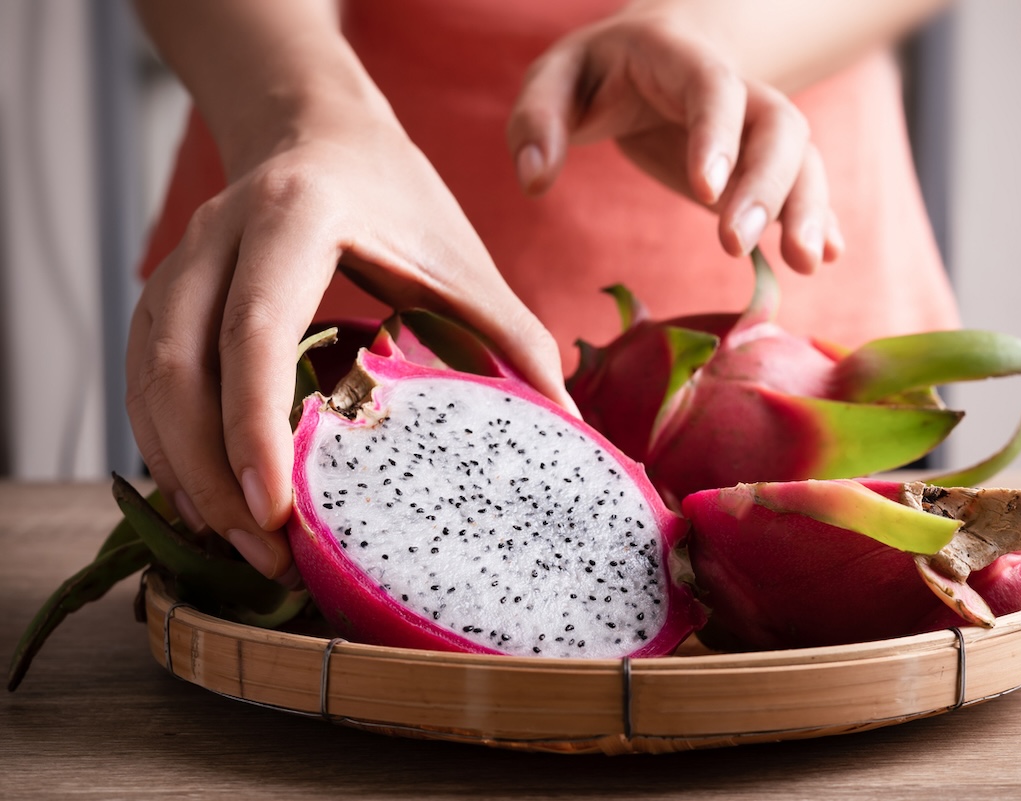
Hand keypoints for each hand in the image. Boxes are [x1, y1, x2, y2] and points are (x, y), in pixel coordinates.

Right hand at [126, 109, 572, 579]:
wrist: (319, 134)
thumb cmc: (397, 197)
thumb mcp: (460, 257)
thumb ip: (512, 336)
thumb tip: (568, 426)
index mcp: (294, 217)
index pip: (254, 329)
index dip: (255, 423)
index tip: (275, 511)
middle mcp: (216, 237)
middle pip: (179, 368)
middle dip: (211, 473)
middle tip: (262, 554)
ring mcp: (177, 264)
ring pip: (146, 382)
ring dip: (180, 472)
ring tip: (233, 546)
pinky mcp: (162, 295)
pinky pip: (142, 381)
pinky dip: (165, 447)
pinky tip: (204, 501)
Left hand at [507, 10, 844, 274]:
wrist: (652, 55)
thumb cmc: (595, 74)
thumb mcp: (553, 80)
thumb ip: (535, 121)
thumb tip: (534, 181)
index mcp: (677, 57)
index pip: (711, 88)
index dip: (716, 134)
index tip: (704, 190)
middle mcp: (734, 88)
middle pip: (777, 124)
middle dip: (768, 184)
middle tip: (735, 244)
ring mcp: (754, 127)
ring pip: (801, 157)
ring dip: (808, 208)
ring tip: (805, 265)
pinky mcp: (762, 164)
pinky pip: (804, 183)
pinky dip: (820, 217)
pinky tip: (826, 255)